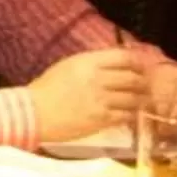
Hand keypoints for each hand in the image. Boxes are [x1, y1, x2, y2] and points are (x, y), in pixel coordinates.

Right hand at [30, 47, 145, 141]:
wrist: (32, 114)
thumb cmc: (46, 89)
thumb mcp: (68, 66)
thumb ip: (92, 63)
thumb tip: (116, 64)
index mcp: (88, 62)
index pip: (125, 57)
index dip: (138, 62)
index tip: (141, 67)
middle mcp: (98, 79)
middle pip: (134, 78)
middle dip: (143, 83)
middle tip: (144, 87)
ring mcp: (102, 100)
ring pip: (135, 98)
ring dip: (140, 100)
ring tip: (140, 102)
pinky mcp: (102, 119)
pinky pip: (127, 115)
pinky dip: (131, 115)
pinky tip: (128, 115)